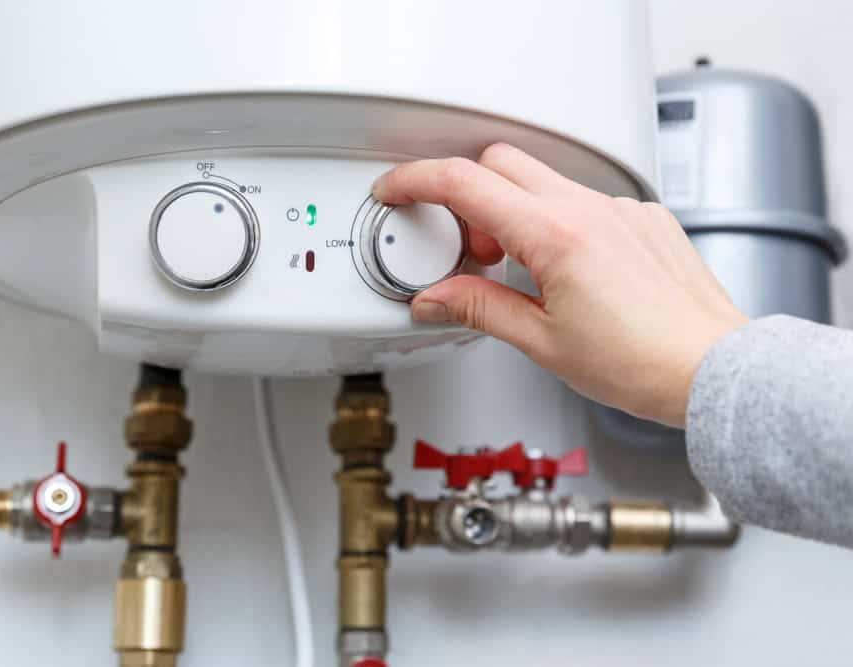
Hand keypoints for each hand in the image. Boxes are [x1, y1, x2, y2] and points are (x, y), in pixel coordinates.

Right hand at [372, 143, 748, 426]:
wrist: (710, 368)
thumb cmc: (641, 363)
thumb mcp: (542, 342)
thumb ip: (479, 309)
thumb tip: (434, 299)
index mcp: (556, 236)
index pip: (464, 183)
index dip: (415, 181)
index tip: (394, 191)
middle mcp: (589, 208)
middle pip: (499, 162)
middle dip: (466, 195)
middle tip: (465, 249)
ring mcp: (619, 208)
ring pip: (541, 179)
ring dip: (511, 211)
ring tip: (518, 269)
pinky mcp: (640, 217)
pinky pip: (582, 198)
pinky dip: (554, 220)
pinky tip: (565, 269)